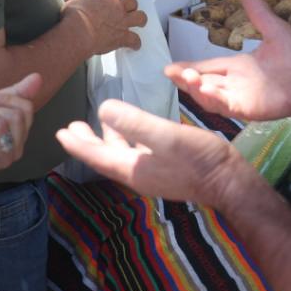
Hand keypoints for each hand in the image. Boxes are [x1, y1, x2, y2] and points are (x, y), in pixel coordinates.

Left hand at [57, 99, 257, 207]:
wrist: (230, 182)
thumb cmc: (198, 158)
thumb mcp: (164, 136)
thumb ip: (134, 123)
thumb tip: (103, 109)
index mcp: (133, 169)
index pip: (97, 156)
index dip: (78, 144)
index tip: (60, 133)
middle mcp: (139, 174)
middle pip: (106, 157)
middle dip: (88, 142)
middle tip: (72, 127)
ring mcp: (154, 175)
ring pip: (122, 155)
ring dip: (108, 140)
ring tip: (101, 124)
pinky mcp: (167, 172)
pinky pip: (138, 155)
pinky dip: (129, 141)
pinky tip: (136, 133)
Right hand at [64, 0, 147, 55]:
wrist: (79, 31)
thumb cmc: (73, 17)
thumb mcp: (72, 4)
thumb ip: (78, 4)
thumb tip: (72, 6)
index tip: (111, 0)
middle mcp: (117, 5)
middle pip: (132, 2)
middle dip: (131, 6)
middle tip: (127, 11)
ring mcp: (122, 21)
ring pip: (140, 17)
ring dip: (140, 20)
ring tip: (139, 23)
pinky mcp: (123, 36)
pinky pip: (135, 40)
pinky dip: (135, 43)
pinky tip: (134, 46)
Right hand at [167, 0, 290, 121]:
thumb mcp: (274, 30)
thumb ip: (258, 14)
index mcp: (238, 66)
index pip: (208, 67)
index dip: (189, 67)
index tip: (170, 67)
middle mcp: (236, 84)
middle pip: (203, 83)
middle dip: (186, 79)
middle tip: (170, 73)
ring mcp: (242, 98)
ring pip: (211, 96)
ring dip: (196, 89)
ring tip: (185, 78)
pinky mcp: (250, 109)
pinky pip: (227, 106)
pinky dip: (214, 99)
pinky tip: (205, 90)